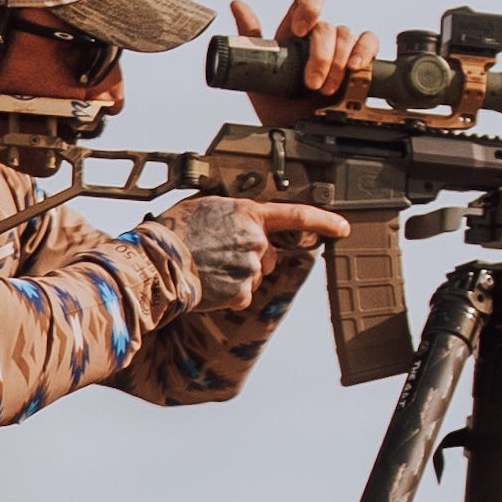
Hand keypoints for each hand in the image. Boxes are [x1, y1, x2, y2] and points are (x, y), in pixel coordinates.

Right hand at [158, 195, 348, 309]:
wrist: (158, 262)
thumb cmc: (173, 231)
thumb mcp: (203, 205)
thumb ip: (230, 212)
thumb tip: (234, 221)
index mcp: (249, 214)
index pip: (296, 215)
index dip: (323, 221)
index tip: (342, 228)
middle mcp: (257, 241)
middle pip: (267, 253)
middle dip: (249, 257)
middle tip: (216, 254)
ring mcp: (252, 269)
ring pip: (253, 276)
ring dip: (236, 275)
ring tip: (206, 268)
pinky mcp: (242, 294)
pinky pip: (241, 296)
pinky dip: (226, 294)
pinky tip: (207, 285)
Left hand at [229, 0, 378, 128]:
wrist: (295, 132)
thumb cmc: (277, 104)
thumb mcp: (258, 72)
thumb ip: (250, 37)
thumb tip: (237, 4)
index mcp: (297, 32)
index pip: (307, 0)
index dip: (308, 7)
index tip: (299, 31)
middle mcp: (320, 37)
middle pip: (327, 26)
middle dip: (320, 56)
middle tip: (310, 83)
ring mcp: (341, 48)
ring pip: (347, 35)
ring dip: (338, 63)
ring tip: (326, 90)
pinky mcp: (360, 62)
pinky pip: (369, 42)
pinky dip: (364, 52)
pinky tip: (355, 68)